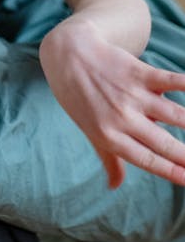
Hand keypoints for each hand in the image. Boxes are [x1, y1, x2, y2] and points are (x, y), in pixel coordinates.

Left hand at [40, 16, 184, 187]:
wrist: (67, 55)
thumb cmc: (79, 96)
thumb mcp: (89, 130)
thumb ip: (108, 158)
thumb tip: (114, 186)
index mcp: (109, 136)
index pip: (147, 160)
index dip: (171, 172)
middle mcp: (121, 118)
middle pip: (163, 143)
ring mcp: (131, 94)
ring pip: (174, 114)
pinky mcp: (138, 72)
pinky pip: (170, 80)